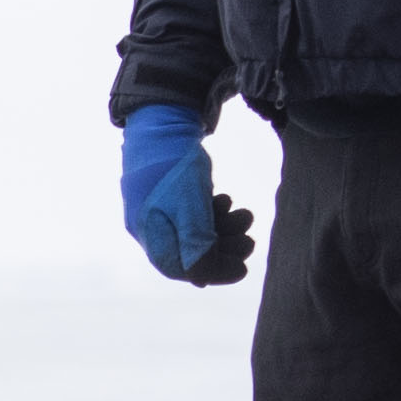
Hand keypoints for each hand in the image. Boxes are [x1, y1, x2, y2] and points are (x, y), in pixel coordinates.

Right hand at [121, 105, 254, 286]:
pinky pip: (193, 215)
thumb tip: (205, 279)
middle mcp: (151, 227)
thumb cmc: (174, 168)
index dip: (215, 272)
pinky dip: (212, 213)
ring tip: (243, 213)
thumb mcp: (190, 210)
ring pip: (195, 232)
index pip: (182, 269)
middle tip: (250, 237)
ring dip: (224, 228)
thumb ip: (198, 246)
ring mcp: (158, 209)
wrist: (161, 122)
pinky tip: (225, 200)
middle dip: (225, 247)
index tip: (244, 268)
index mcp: (150, 235)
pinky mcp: (168, 193)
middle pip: (191, 253)